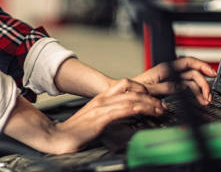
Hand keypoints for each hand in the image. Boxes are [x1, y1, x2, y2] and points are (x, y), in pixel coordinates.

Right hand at [49, 78, 165, 153]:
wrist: (59, 136)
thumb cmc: (77, 130)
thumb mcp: (95, 117)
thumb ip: (109, 112)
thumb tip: (124, 115)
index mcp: (101, 97)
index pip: (125, 84)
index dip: (142, 88)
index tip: (153, 97)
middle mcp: (102, 99)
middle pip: (132, 90)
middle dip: (150, 96)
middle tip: (161, 105)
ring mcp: (101, 108)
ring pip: (131, 99)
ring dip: (149, 104)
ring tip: (160, 110)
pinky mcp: (101, 118)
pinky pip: (123, 110)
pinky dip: (137, 110)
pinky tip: (146, 112)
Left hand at [132, 57, 216, 104]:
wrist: (127, 95)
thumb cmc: (135, 90)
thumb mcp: (152, 90)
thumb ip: (168, 87)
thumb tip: (182, 87)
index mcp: (166, 68)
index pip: (188, 62)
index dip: (202, 66)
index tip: (212, 73)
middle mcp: (170, 71)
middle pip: (193, 73)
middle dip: (204, 84)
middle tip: (209, 96)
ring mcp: (171, 78)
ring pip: (191, 81)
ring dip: (201, 91)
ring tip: (206, 101)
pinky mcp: (170, 86)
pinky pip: (187, 88)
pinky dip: (195, 94)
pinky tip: (199, 100)